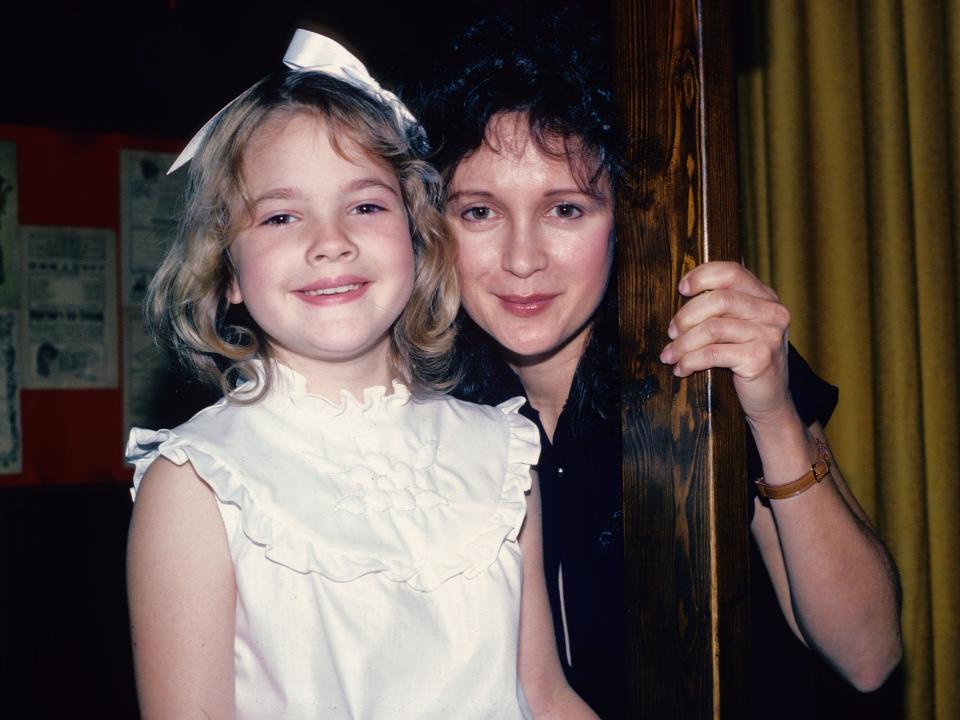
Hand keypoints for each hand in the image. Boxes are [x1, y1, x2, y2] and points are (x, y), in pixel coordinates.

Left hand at [658, 261, 792, 424]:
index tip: (681, 288)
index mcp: (766, 298)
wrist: (771, 401)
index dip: (702, 276)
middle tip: (671, 333)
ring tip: (670, 355)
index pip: (732, 272)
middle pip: (718, 299)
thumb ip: (723, 309)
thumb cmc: (747, 362)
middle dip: (686, 316)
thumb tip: (682, 294)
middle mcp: (772, 312)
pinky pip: (712, 354)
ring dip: (683, 343)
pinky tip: (682, 369)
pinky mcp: (759, 358)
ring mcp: (768, 335)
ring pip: (712, 328)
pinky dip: (690, 361)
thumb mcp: (741, 329)